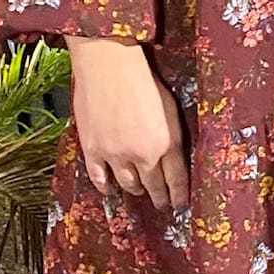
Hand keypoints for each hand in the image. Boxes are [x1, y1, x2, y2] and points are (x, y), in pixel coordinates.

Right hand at [66, 37, 189, 212]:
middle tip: (162, 205)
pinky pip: (100, 178)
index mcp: (166, 143)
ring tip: (141, 193)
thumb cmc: (144, 79)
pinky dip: (106, 187)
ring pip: (128, 184)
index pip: (176, 179)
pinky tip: (111, 190)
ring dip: (136, 190)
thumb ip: (171, 134)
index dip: (178, 196)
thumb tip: (172, 154)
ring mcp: (116, 155)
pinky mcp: (93, 150)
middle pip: (153, 185)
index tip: (180, 206)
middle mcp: (143, 155)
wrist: (109, 66)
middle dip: (160, 197)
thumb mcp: (170, 107)